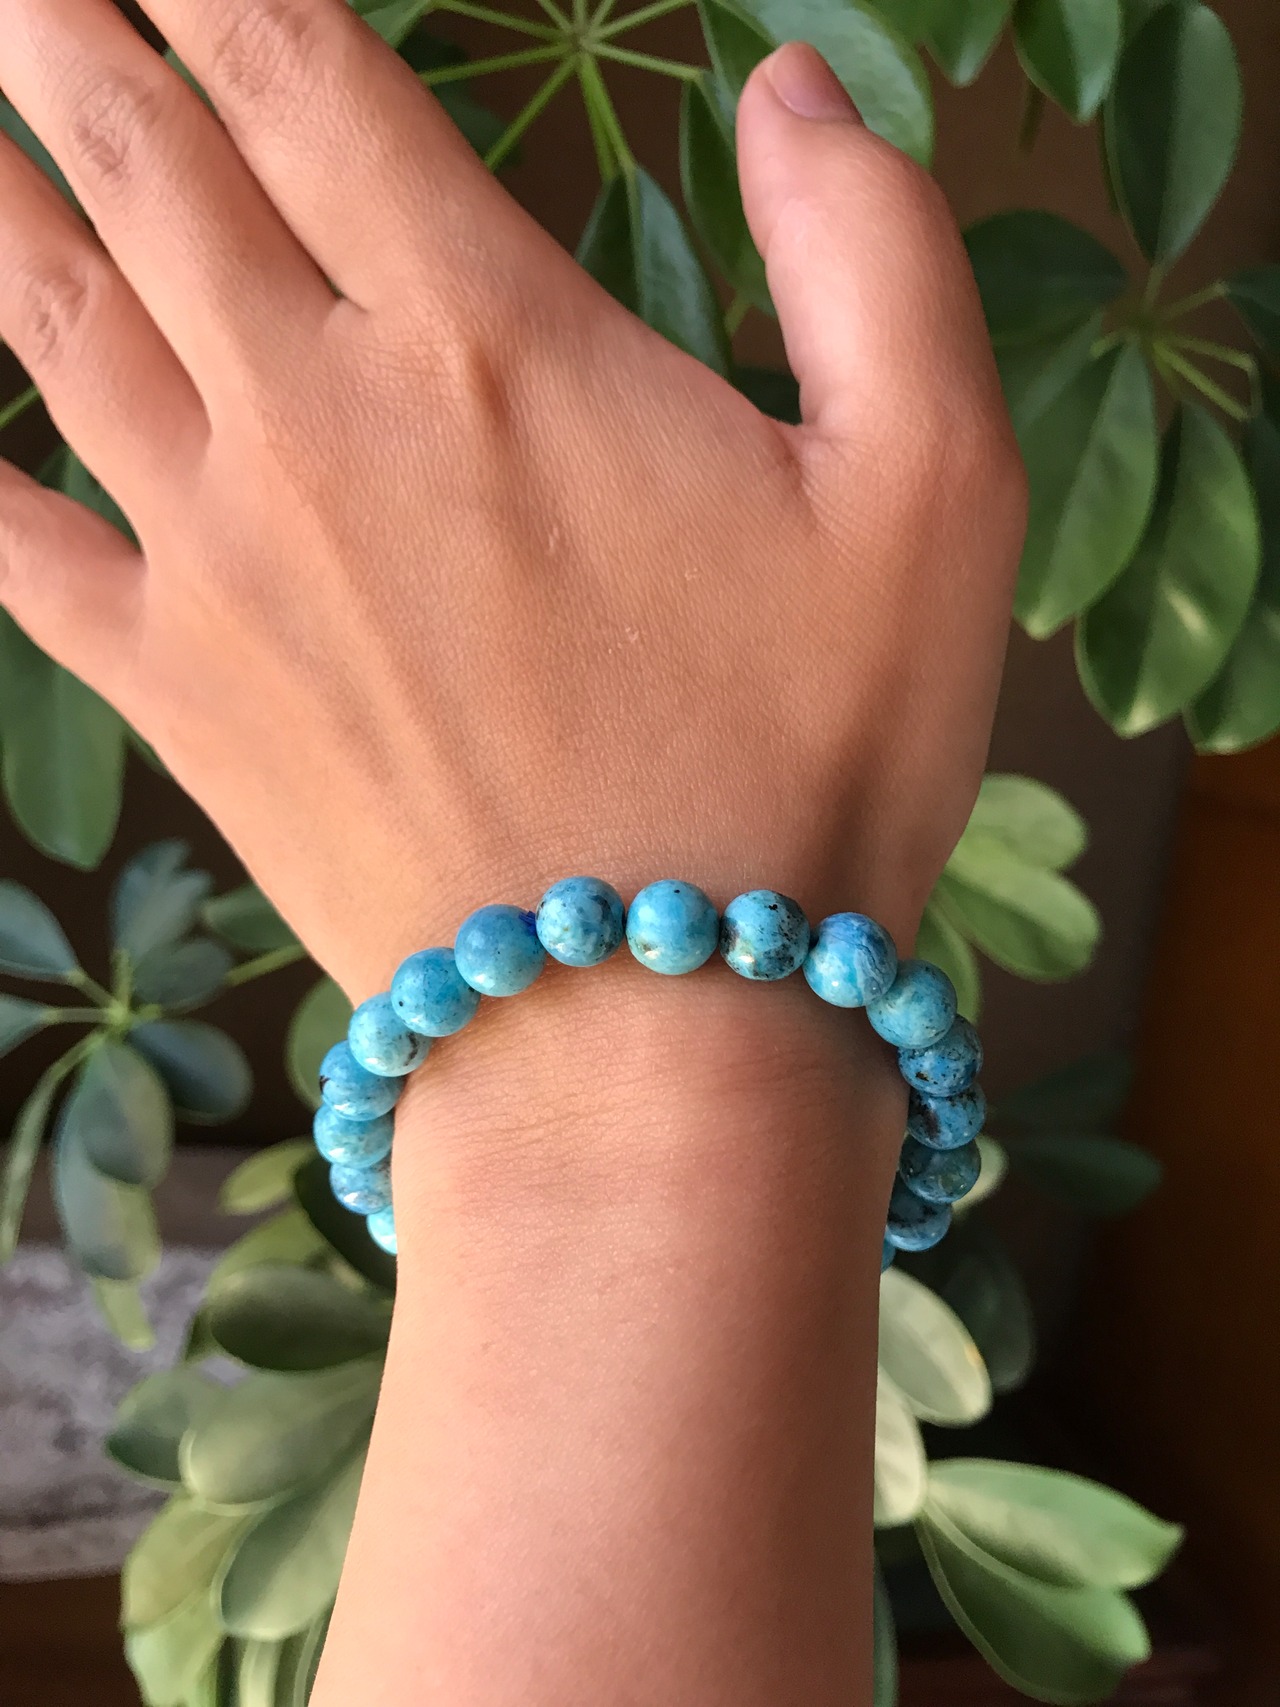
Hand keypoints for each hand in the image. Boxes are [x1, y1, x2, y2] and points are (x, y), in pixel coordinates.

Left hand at [0, 5, 1023, 999]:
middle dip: (68, 28)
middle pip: (138, 149)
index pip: (297, 64)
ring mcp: (222, 560)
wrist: (647, 1041)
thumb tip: (792, 86)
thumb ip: (876, 252)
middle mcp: (318, 417)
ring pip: (44, 311)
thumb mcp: (937, 495)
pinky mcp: (182, 692)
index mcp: (488, 341)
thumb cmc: (808, 773)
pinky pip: (6, 542)